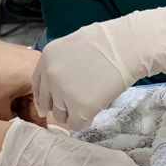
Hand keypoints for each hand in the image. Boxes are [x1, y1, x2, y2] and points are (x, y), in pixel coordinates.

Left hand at [0, 32, 40, 121]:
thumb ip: (10, 124)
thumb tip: (16, 130)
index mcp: (38, 77)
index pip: (42, 108)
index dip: (34, 124)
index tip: (30, 132)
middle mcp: (38, 64)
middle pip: (37, 95)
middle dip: (26, 111)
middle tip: (15, 123)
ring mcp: (28, 57)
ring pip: (30, 86)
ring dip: (20, 100)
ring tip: (5, 110)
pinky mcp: (18, 54)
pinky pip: (23, 75)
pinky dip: (16, 88)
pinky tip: (4, 96)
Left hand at [33, 6, 165, 129]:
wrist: (127, 46)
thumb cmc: (108, 41)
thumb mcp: (73, 45)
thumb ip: (61, 63)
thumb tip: (58, 84)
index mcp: (47, 58)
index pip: (38, 86)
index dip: (47, 96)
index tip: (54, 102)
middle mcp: (51, 76)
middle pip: (48, 103)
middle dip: (62, 105)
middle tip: (79, 100)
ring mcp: (64, 92)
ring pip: (61, 115)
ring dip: (74, 112)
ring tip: (91, 101)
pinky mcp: (80, 107)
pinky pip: (77, 124)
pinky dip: (86, 120)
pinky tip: (96, 109)